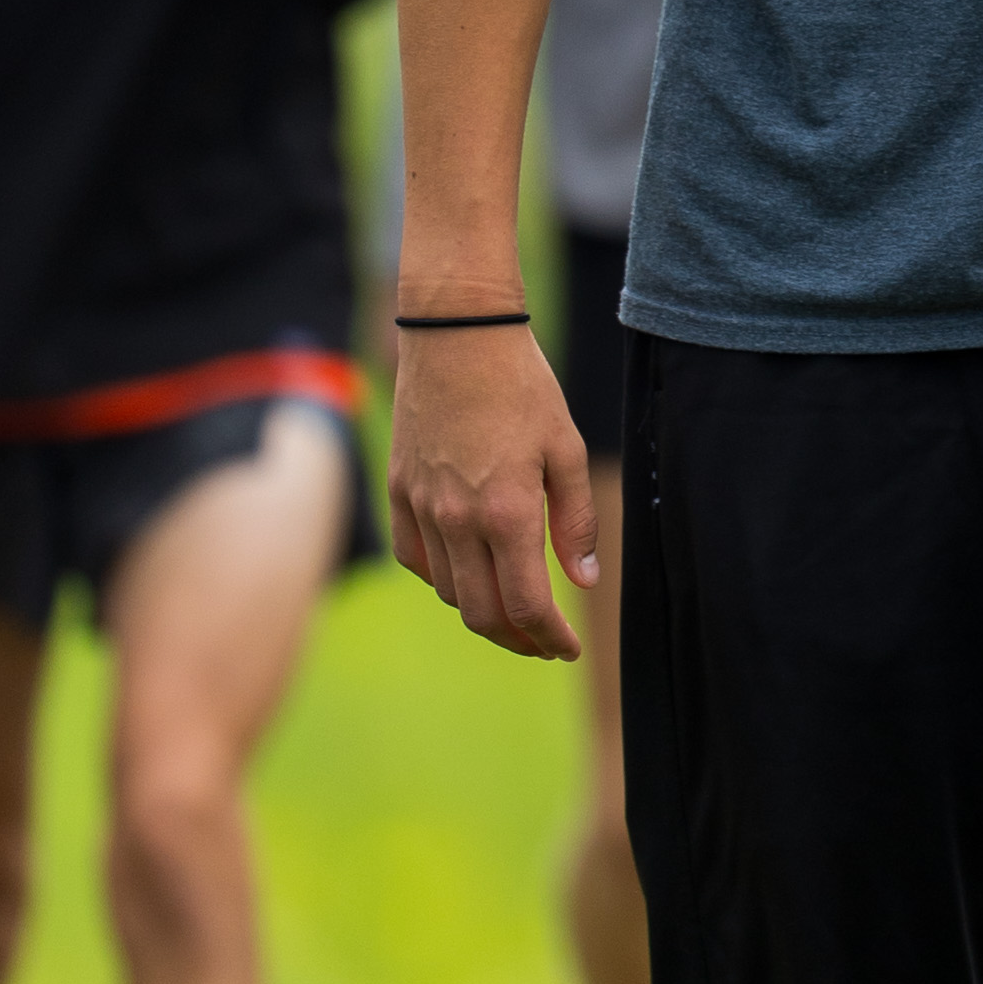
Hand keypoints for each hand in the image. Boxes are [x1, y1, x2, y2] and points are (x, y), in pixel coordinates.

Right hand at [387, 322, 598, 662]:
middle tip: (544, 641)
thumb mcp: (566, 449)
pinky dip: (442, 577)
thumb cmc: (522, 386)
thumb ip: (576, 522)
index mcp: (506, 512)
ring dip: (481, 610)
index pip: (524, 606)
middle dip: (517, 638)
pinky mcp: (398, 491)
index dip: (549, 637)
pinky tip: (466, 572)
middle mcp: (457, 520)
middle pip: (481, 613)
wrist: (456, 335)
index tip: (567, 648)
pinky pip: (415, 557)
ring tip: (512, 608)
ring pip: (448, 591)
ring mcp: (421, 507)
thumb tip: (584, 580)